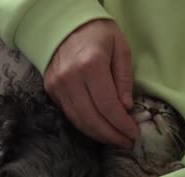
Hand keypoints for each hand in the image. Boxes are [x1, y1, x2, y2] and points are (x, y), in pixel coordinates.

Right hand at [44, 19, 138, 148]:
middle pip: (91, 118)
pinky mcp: (51, 90)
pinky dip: (85, 125)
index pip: (107, 106)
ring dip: (97, 134)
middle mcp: (70, 78)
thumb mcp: (121, 49)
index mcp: (91, 65)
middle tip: (126, 142)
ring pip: (78, 120)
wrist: (65, 25)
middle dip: (110, 135)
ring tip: (114, 139)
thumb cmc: (98, 34)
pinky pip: (69, 114)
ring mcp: (57, 86)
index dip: (121, 124)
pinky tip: (98, 128)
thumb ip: (123, 79)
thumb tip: (126, 108)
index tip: (133, 133)